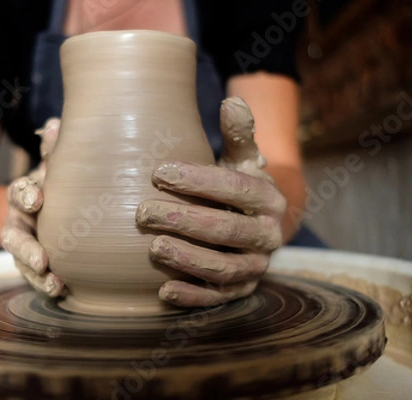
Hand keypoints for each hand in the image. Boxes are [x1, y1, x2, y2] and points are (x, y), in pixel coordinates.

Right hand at [1, 118, 65, 296]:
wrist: (34, 207)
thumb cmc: (50, 183)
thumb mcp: (50, 166)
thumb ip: (53, 150)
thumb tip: (55, 124)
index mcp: (22, 194)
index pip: (19, 192)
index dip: (26, 195)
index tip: (37, 199)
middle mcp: (18, 222)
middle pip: (15, 237)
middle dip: (27, 249)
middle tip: (41, 260)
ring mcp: (24, 246)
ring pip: (23, 263)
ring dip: (38, 276)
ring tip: (54, 285)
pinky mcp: (34, 265)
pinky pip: (37, 277)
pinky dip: (47, 285)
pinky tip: (63, 292)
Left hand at [136, 97, 285, 307]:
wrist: (257, 224)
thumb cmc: (239, 186)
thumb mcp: (243, 159)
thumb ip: (238, 134)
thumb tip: (232, 101)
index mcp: (268, 198)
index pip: (234, 189)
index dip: (197, 181)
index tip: (158, 174)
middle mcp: (268, 235)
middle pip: (226, 229)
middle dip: (184, 221)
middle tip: (143, 212)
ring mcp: (256, 266)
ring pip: (224, 268)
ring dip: (188, 259)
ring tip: (153, 247)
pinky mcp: (241, 290)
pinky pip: (218, 298)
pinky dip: (193, 297)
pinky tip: (163, 292)